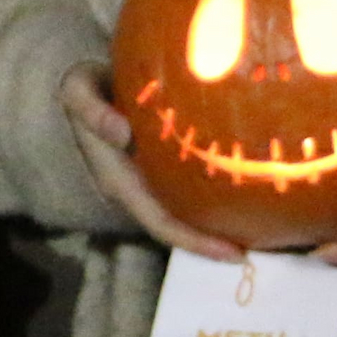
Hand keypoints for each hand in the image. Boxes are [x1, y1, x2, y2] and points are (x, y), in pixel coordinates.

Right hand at [56, 63, 240, 261]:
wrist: (90, 82)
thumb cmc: (90, 87)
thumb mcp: (79, 89)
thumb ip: (91, 109)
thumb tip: (123, 134)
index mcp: (117, 179)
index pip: (159, 221)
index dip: (193, 240)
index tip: (233, 253)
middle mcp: (135, 189)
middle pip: (175, 227)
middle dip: (210, 243)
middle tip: (255, 253)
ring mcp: (148, 181)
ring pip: (183, 214)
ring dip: (214, 227)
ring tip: (258, 234)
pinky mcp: (160, 169)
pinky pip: (188, 191)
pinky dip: (212, 200)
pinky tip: (241, 198)